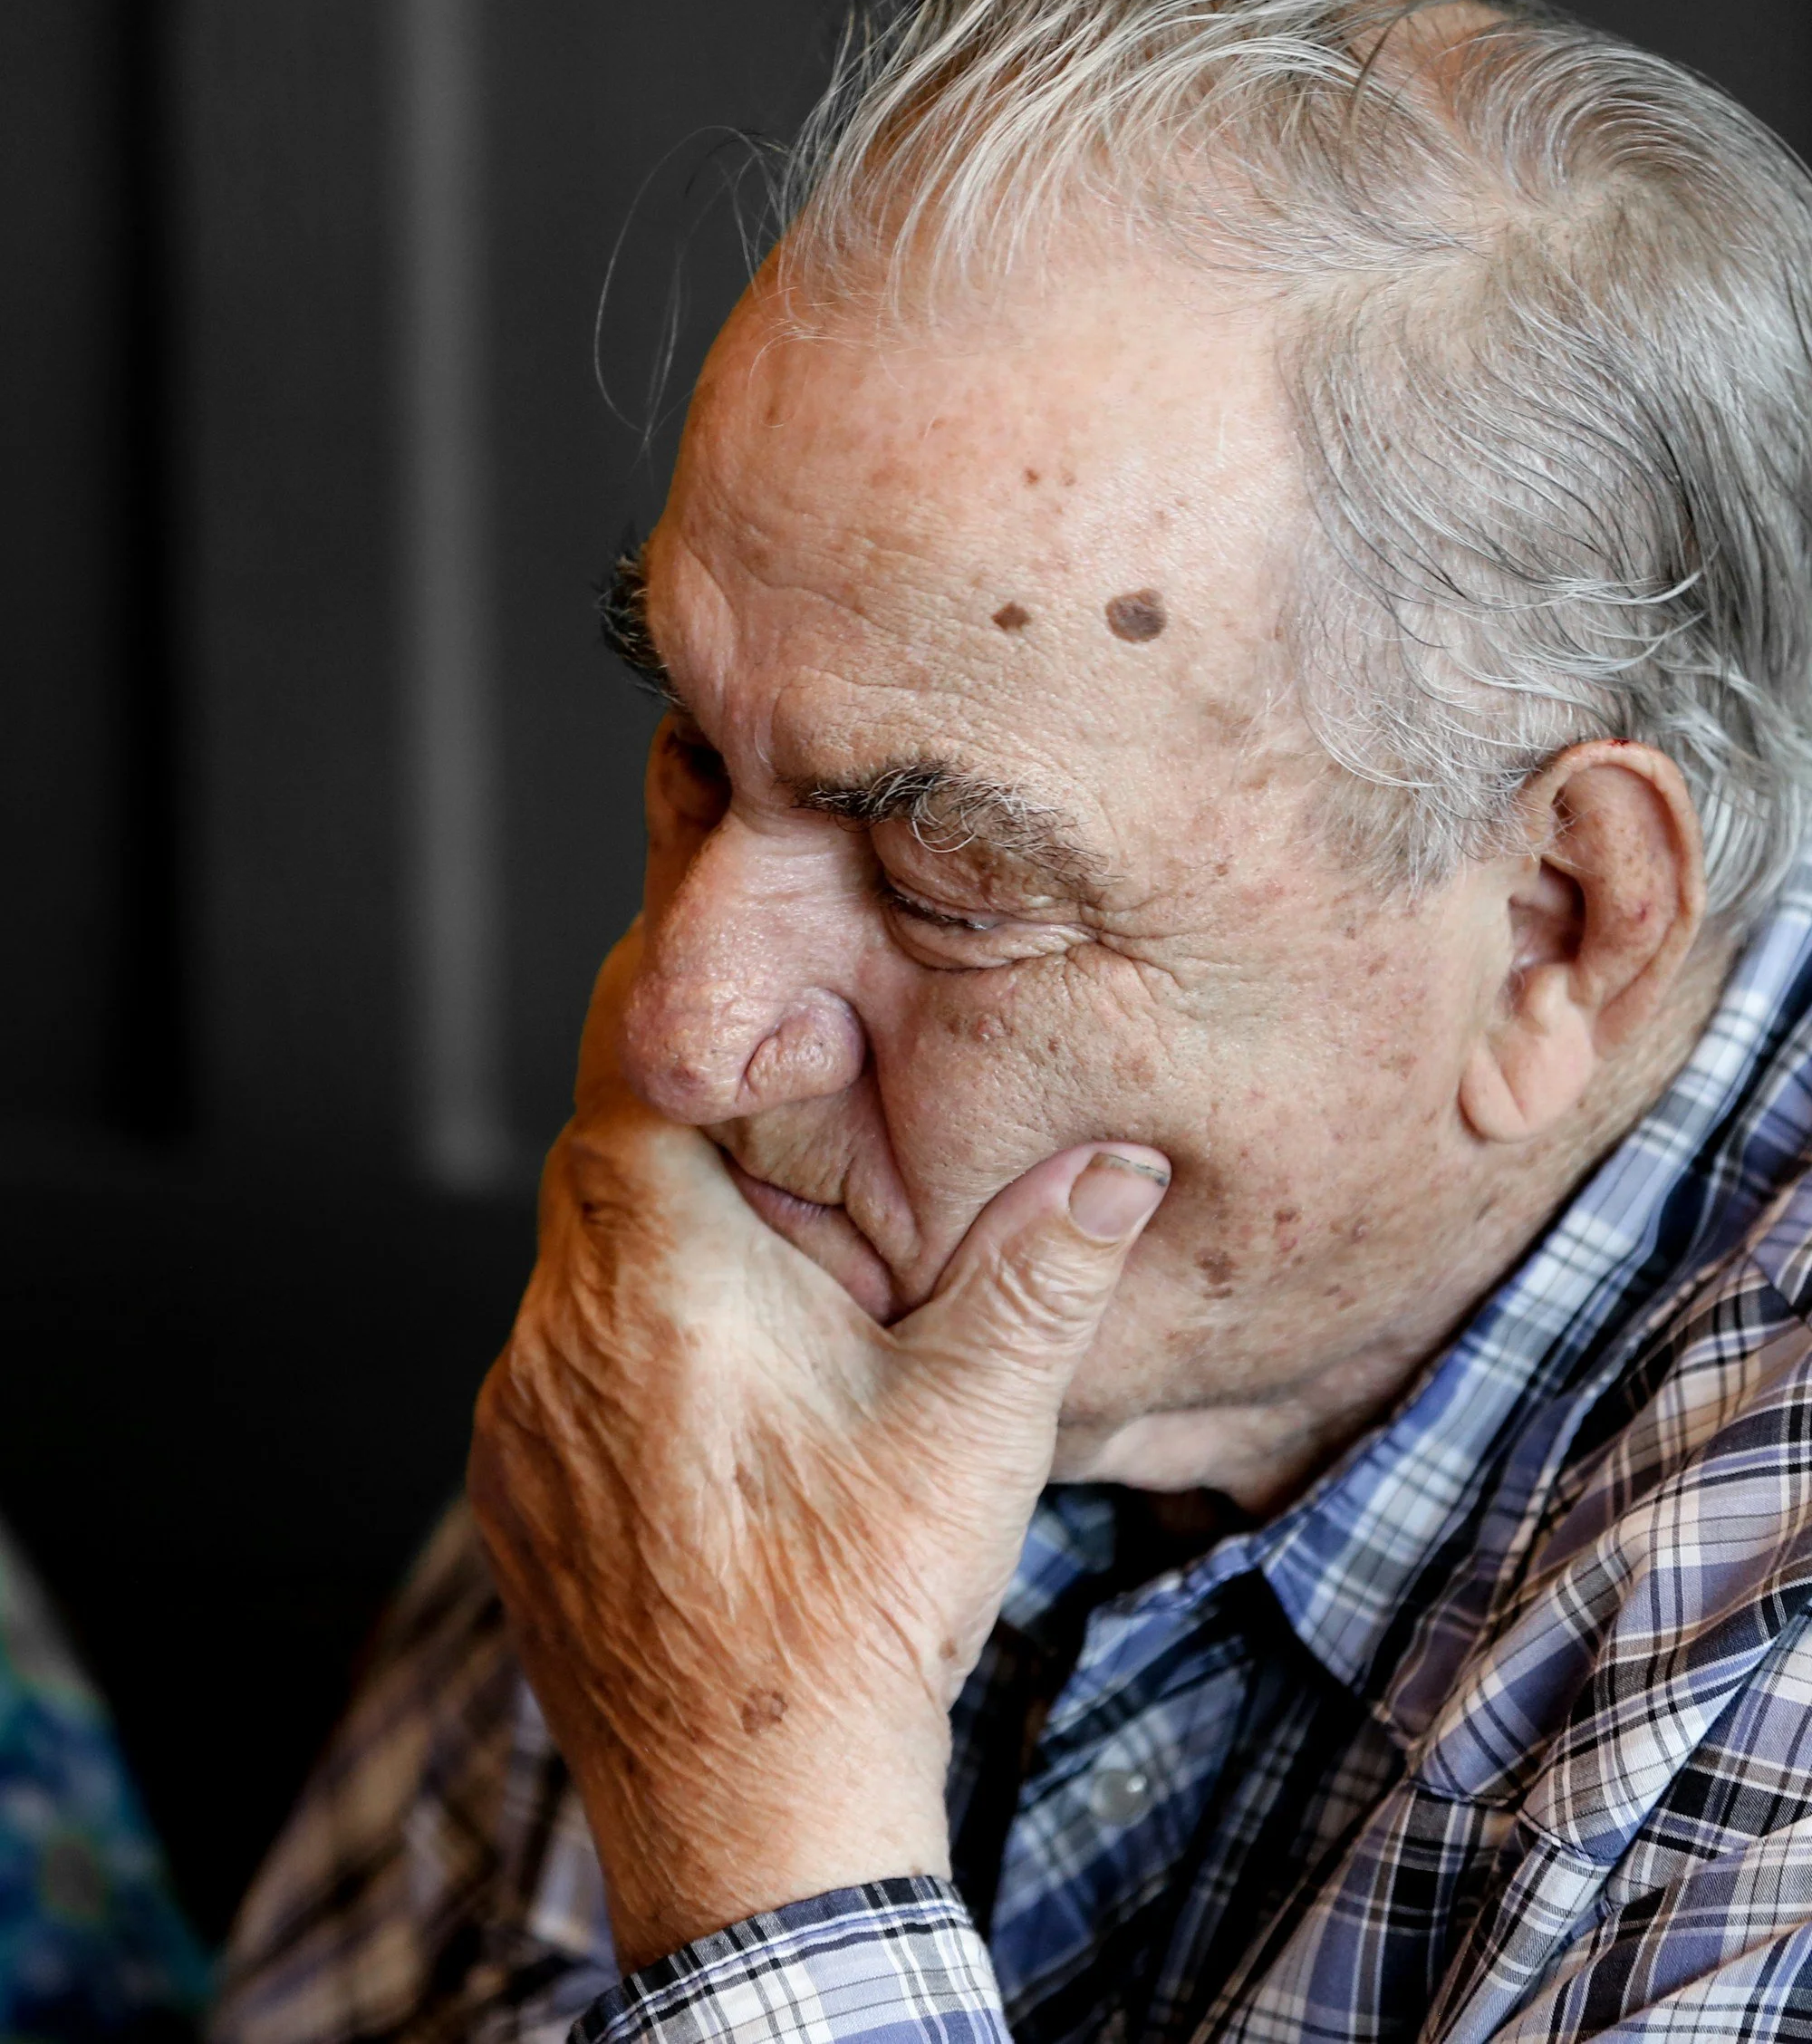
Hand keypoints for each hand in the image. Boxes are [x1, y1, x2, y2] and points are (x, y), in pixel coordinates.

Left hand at [468, 930, 1168, 1972]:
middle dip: (686, 1128)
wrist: (749, 1817)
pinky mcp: (513, 1490)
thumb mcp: (976, 1426)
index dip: (664, 1003)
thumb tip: (1119, 1163)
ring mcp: (520, 1419)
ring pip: (572, 1264)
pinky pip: (553, 1362)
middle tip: (781, 1126)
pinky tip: (714, 1394)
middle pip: (597, 1160)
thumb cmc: (855, 1616)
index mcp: (660, 1283)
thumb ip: (1044, 1270)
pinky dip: (622, 1342)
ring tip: (767, 1279)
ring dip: (657, 1245)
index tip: (718, 974)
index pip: (620, 1072)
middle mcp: (560, 1336)